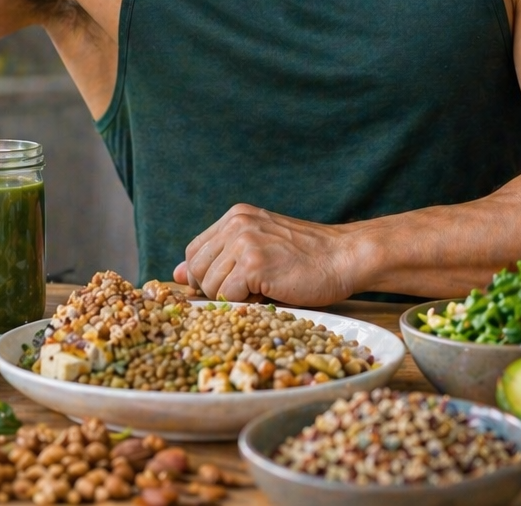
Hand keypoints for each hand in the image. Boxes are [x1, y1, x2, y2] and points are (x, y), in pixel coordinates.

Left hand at [172, 204, 371, 305]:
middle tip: (250, 290)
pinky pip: (229, 296)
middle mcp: (236, 224)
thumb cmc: (305, 258)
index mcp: (236, 216)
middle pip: (198, 270)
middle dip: (217, 289)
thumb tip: (176, 273)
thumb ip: (220, 258)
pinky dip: (246, 303)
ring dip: (234, 297)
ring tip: (264, 288)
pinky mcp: (255, 263)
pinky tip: (270, 292)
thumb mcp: (258, 249)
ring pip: (211, 285)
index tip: (226, 287)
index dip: (203, 276)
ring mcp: (244, 242)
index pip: (195, 252)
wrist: (344, 257)